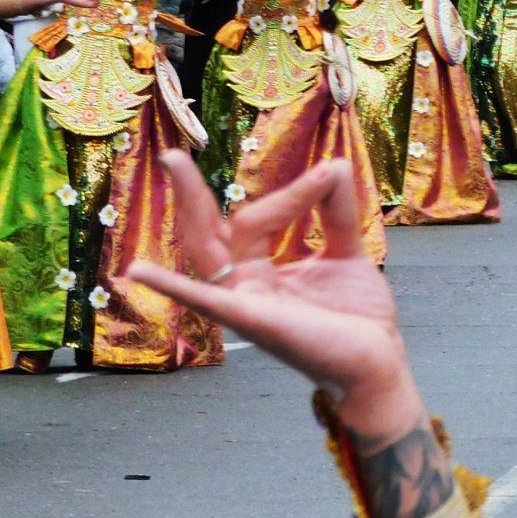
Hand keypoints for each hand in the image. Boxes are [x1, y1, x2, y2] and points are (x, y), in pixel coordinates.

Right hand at [127, 153, 408, 411]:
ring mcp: (244, 303)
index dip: (293, 192)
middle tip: (173, 154)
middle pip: (210, 233)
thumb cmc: (358, 318)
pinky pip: (205, 300)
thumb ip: (335, 212)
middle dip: (193, 194)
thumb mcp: (346, 252)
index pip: (258, 218)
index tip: (330, 172)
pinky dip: (171, 285)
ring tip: (174, 165)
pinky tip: (138, 272)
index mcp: (263, 270)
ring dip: (193, 207)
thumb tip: (333, 164)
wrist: (378, 363)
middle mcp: (245, 285)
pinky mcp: (252, 319)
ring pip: (211, 248)